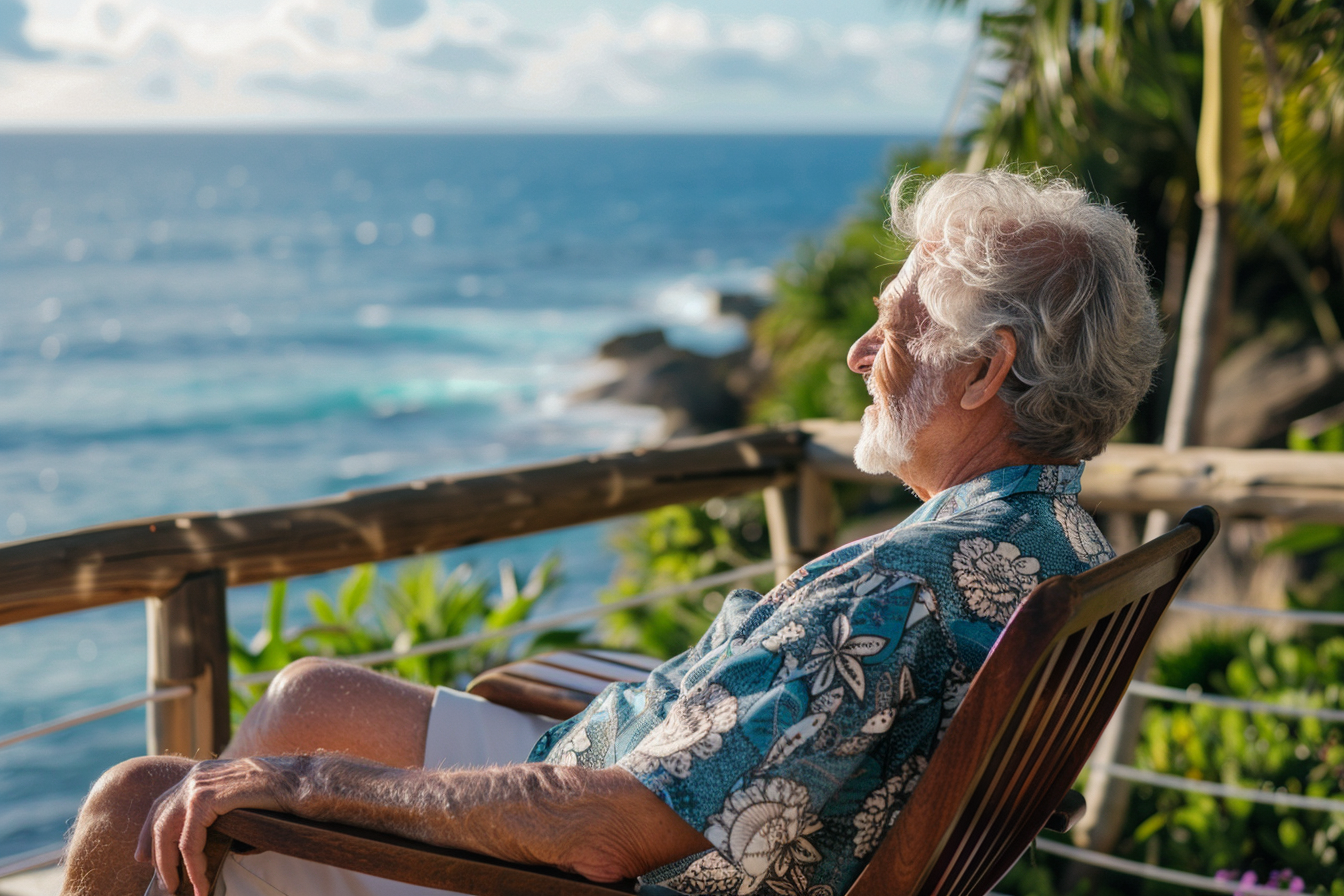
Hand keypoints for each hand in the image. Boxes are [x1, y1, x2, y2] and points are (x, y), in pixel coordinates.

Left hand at [135, 757, 302, 895]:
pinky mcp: (206, 799)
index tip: (143, 856)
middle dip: (157, 856)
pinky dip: (192, 865)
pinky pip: (189, 841)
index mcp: (201, 774)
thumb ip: (218, 810)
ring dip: (173, 866)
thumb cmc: (280, 792)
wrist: (301, 782)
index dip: (147, 832)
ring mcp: (198, 786)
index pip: (162, 804)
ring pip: (168, 834)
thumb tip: (205, 842)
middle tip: (166, 882)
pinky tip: (201, 880)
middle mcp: (194, 776)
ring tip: (184, 888)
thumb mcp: (240, 795)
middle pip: (159, 821)